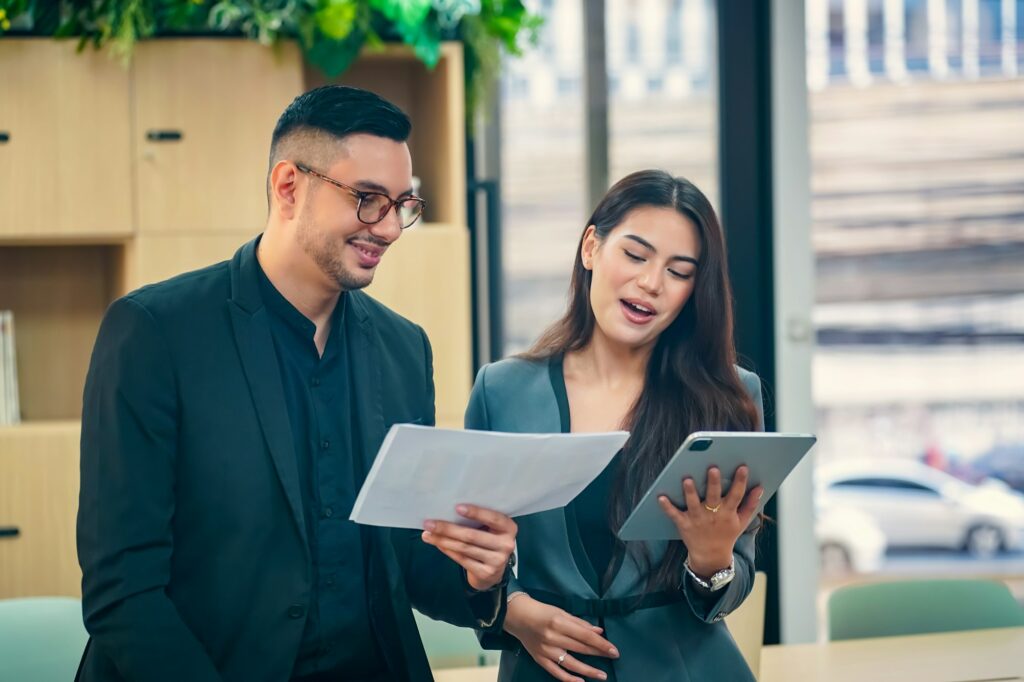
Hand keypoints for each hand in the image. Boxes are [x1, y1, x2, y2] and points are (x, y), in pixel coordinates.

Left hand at [421, 504, 516, 590]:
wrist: (494, 570)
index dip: (476, 513)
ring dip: (442, 540)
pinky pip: (462, 559)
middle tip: (429, 523)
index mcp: (509, 528)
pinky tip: (437, 544)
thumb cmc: (489, 540)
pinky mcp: (486, 573)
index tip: (457, 507)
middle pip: (472, 535)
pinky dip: (447, 550)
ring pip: (464, 548)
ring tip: (427, 534)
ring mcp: (497, 561)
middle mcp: (506, 544)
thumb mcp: (491, 529)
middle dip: (448, 528)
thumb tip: (447, 511)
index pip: (493, 518)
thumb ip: (479, 521)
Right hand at [503, 593, 618, 681]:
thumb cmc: (542, 612)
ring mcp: (546, 650)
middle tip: (613, 658)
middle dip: (599, 654)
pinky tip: (580, 681)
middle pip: (580, 649)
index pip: (585, 636)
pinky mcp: (539, 659)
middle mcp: (553, 638)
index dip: (601, 644)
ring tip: (602, 675)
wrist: (517, 616)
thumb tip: (599, 632)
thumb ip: (580, 623)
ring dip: (588, 670)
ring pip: (570, 664)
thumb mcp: (561, 612)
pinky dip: (568, 678)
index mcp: (559, 623)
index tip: (614, 650)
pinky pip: (556, 672)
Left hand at [657, 465, 762, 575]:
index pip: (736, 495)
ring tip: (687, 479)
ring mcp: (697, 519)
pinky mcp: (684, 524)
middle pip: (714, 496)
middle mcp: (713, 515)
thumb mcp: (741, 521)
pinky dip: (667, 507)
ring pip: (693, 504)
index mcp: (728, 512)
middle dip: (714, 483)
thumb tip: (760, 487)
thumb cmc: (726, 534)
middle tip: (712, 468)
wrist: (711, 556)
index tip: (742, 467)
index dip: (740, 481)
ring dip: (690, 492)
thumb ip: (750, 504)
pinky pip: (674, 515)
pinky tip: (660, 497)